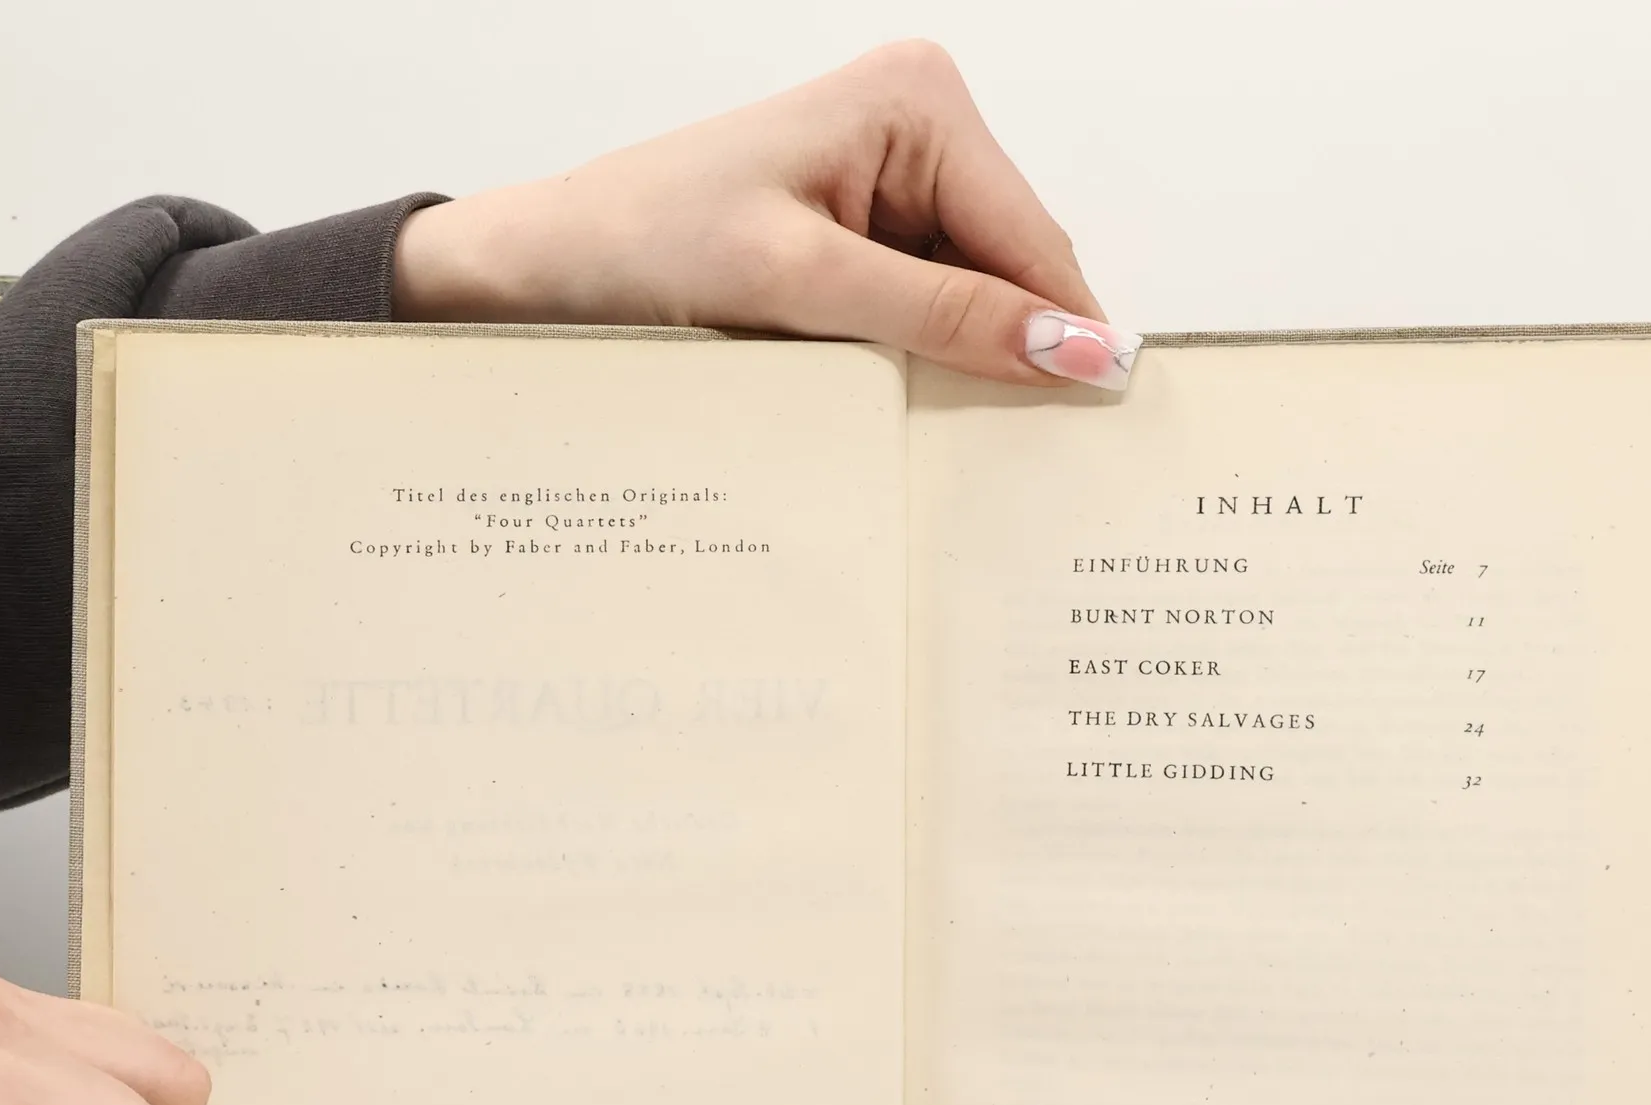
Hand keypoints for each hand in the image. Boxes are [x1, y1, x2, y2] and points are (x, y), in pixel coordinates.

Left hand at [392, 41, 1140, 390]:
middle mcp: (917, 133)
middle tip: (1020, 456)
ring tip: (944, 436)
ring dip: (965, 369)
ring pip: (977, 305)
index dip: (1068, 334)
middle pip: (1014, 272)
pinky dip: (924, 368)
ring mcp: (893, 192)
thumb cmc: (644, 243)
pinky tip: (904, 409)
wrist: (549, 271)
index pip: (1032, 238)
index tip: (1101, 423)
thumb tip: (1073, 349)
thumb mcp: (802, 281)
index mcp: (918, 103)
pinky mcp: (863, 246)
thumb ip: (942, 315)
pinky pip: (929, 318)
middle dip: (1014, 353)